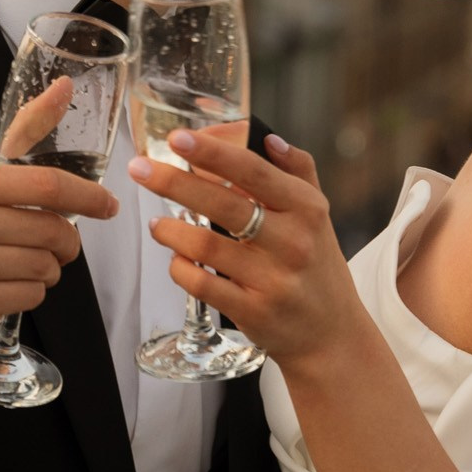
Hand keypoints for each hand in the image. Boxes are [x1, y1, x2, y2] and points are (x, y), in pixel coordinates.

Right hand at [0, 81, 117, 380]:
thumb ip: (14, 138)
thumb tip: (63, 87)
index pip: (44, 183)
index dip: (87, 195)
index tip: (107, 205)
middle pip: (51, 229)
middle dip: (67, 243)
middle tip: (60, 247)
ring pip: (44, 266)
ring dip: (47, 271)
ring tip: (22, 268)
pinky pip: (31, 296)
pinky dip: (30, 295)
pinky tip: (4, 289)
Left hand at [126, 130, 364, 373]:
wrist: (332, 334)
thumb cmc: (318, 266)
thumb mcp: (319, 215)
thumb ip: (297, 171)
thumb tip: (270, 139)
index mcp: (306, 209)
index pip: (254, 171)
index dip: (213, 152)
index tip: (178, 138)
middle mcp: (292, 242)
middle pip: (224, 204)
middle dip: (174, 182)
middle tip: (140, 169)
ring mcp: (273, 280)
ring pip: (207, 247)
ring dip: (171, 230)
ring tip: (157, 222)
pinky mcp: (254, 312)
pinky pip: (203, 286)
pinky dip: (180, 269)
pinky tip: (175, 259)